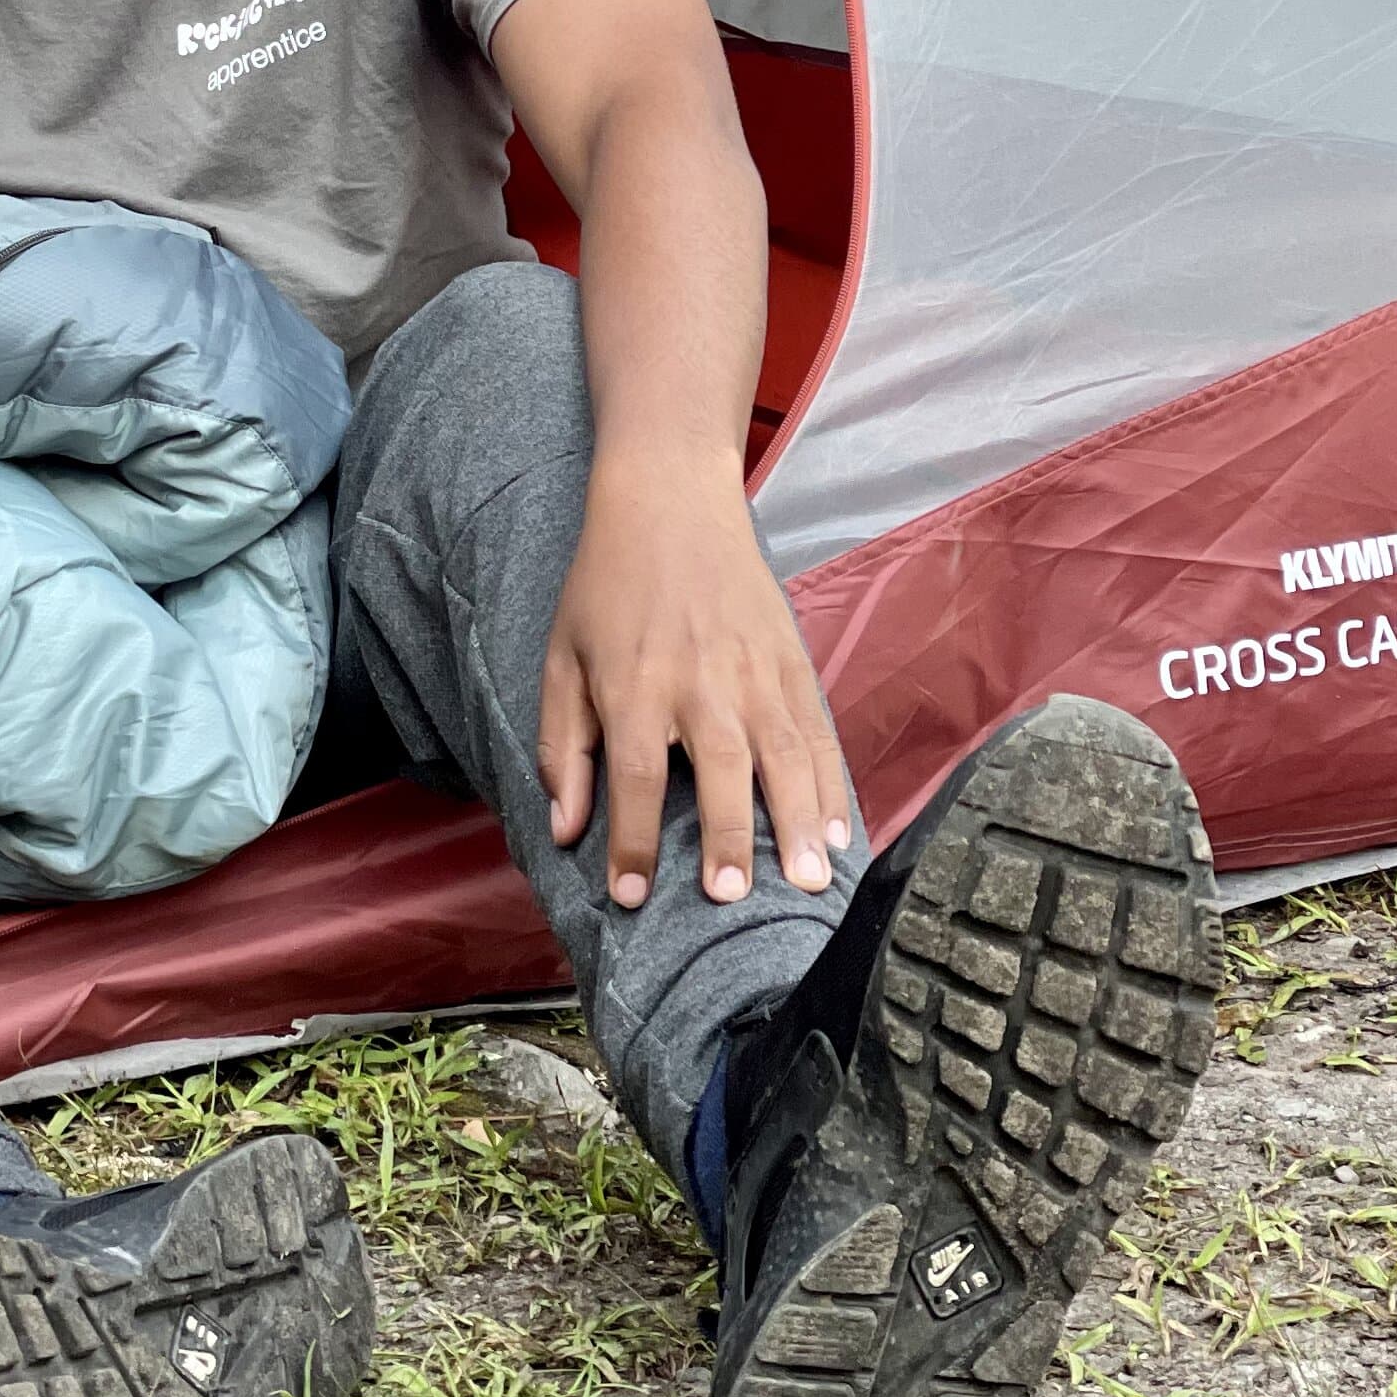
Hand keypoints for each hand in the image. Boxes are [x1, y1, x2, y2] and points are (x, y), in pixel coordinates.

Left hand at [538, 460, 852, 910]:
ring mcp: (753, 668)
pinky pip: (815, 730)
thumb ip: (561, 746)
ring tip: (807, 881)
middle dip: (725, 836)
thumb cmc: (606, 585)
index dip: (632, 840)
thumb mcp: (562, 657)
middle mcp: (698, 680)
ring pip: (781, 753)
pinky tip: (835, 831)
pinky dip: (829, 782)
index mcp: (634, 682)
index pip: (635, 776)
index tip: (632, 898)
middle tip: (731, 897)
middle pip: (718, 767)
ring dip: (794, 819)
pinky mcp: (790, 657)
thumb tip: (564, 829)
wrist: (669, 499)